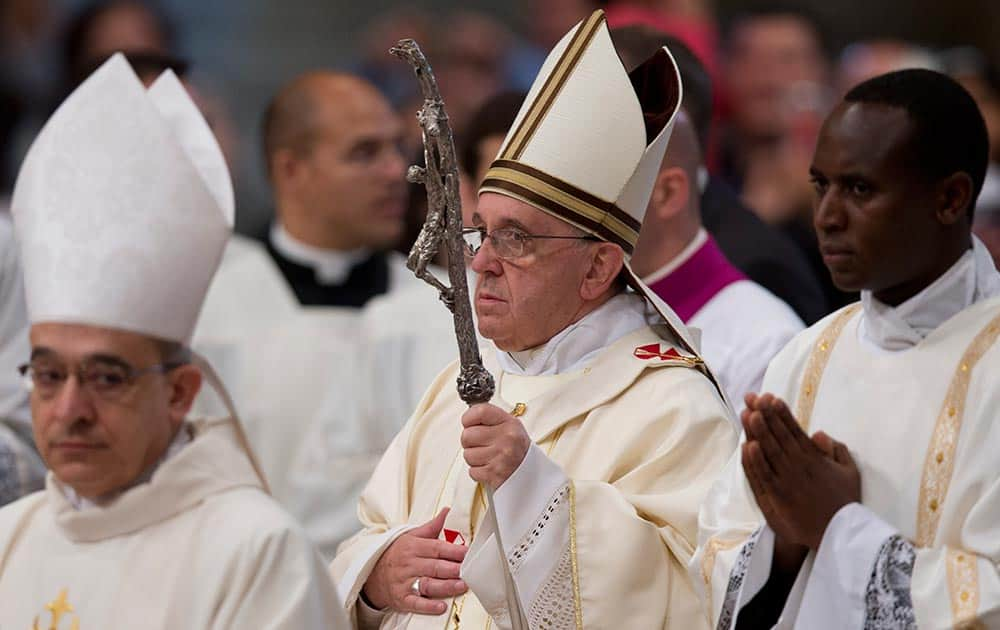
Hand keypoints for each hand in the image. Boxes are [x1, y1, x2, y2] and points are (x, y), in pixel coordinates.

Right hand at [362, 508, 467, 614]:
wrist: (373, 574)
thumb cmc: (398, 554)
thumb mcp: (412, 536)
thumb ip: (432, 526)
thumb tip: (448, 511)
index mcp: (413, 547)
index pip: (437, 548)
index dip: (454, 551)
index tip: (469, 553)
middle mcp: (409, 564)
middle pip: (435, 566)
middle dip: (453, 569)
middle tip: (470, 571)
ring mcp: (405, 582)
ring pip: (428, 584)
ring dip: (446, 586)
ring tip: (462, 586)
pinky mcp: (402, 599)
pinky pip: (415, 603)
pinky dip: (428, 606)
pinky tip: (440, 607)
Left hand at [461, 403, 530, 488]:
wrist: (532, 473)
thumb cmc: (517, 449)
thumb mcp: (511, 427)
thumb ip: (490, 419)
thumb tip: (467, 417)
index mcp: (510, 424)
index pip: (480, 411)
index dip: (468, 418)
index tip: (469, 423)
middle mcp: (507, 438)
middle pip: (467, 435)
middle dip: (470, 442)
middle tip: (481, 444)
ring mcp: (501, 457)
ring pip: (467, 455)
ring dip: (474, 458)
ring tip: (487, 457)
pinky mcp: (494, 474)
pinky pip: (472, 471)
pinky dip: (478, 471)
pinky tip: (489, 467)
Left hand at [741, 393, 861, 550]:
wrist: (839, 534)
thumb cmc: (844, 502)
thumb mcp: (849, 472)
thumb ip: (836, 450)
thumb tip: (818, 432)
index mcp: (815, 458)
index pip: (794, 430)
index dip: (781, 413)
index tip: (770, 398)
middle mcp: (799, 467)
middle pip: (777, 436)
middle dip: (764, 415)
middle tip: (752, 398)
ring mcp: (786, 482)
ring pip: (767, 452)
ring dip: (756, 432)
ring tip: (747, 413)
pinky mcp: (776, 498)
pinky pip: (761, 477)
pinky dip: (753, 462)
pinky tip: (747, 446)